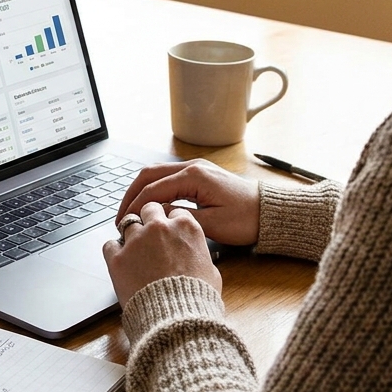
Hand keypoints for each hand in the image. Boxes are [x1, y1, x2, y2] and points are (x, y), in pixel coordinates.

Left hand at [103, 201, 220, 305]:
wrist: (177, 317)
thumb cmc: (197, 298)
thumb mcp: (211, 271)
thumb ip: (199, 255)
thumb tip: (196, 257)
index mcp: (185, 227)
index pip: (174, 212)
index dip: (171, 223)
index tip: (169, 232)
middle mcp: (159, 227)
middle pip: (149, 209)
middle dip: (149, 219)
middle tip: (149, 235)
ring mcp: (136, 241)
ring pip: (127, 223)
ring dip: (131, 235)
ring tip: (134, 251)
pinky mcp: (118, 258)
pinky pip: (109, 245)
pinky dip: (114, 252)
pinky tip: (121, 261)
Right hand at [116, 160, 260, 246]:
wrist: (270, 213)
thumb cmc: (246, 220)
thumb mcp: (211, 224)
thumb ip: (178, 217)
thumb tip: (153, 214)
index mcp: (193, 176)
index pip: (152, 189)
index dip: (133, 207)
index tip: (123, 224)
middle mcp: (192, 167)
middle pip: (148, 175)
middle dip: (130, 195)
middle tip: (120, 218)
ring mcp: (196, 169)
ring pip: (157, 174)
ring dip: (140, 191)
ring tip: (131, 213)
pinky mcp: (200, 176)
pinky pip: (168, 178)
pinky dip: (153, 190)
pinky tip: (149, 206)